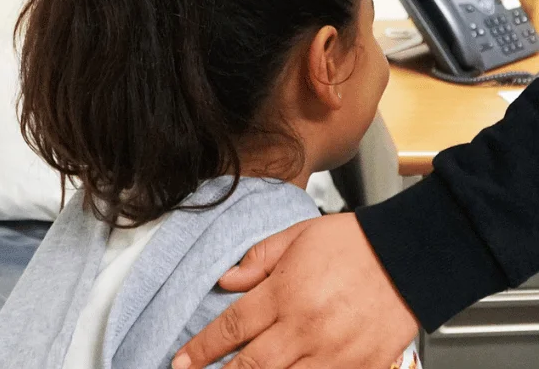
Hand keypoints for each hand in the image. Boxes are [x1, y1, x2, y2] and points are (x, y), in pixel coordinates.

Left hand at [172, 213, 419, 368]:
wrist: (409, 256)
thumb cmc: (354, 243)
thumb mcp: (297, 237)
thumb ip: (258, 260)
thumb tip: (226, 279)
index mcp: (286, 292)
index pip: (233, 327)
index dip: (203, 348)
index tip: (183, 360)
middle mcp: (306, 327)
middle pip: (252, 364)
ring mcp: (334, 353)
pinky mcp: (361, 368)